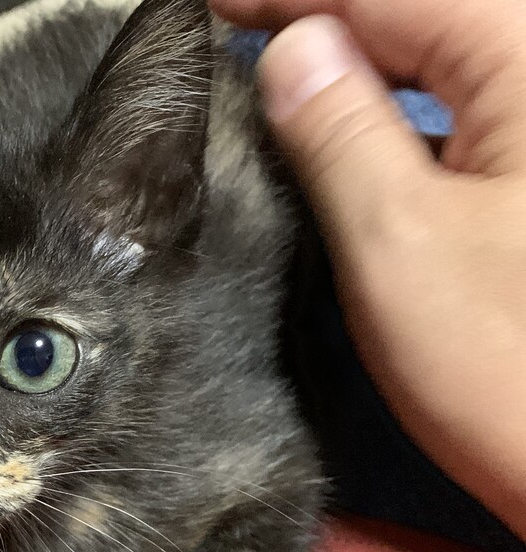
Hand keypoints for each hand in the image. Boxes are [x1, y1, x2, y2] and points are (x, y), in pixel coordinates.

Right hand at [212, 0, 525, 539]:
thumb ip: (338, 129)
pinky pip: (461, 115)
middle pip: (417, 19)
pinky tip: (343, 132)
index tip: (201, 6)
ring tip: (268, 78)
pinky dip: (394, 113)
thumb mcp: (397, 240)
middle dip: (316, 22)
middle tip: (222, 38)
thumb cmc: (514, 370)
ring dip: (353, 67)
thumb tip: (293, 48)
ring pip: (438, 64)